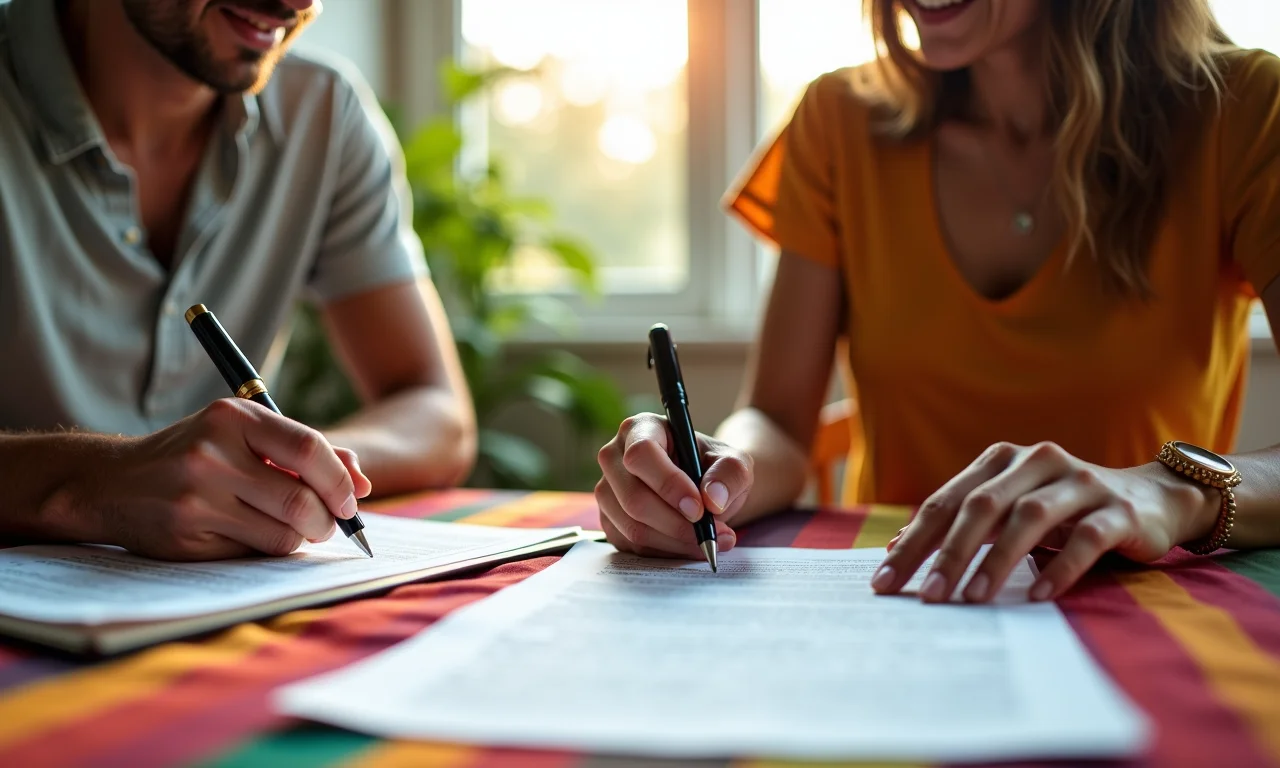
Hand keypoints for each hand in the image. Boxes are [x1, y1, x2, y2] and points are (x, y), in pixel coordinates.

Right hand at [59, 399, 372, 559]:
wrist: (113, 482)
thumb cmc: (196, 453)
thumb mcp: (244, 434)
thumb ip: (304, 451)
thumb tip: (363, 484)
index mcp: (233, 418)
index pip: (308, 449)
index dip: (340, 481)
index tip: (352, 500)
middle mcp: (213, 455)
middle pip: (300, 500)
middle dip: (327, 521)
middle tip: (330, 525)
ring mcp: (196, 499)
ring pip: (282, 535)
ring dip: (300, 538)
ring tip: (292, 528)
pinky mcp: (187, 537)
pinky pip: (252, 554)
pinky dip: (266, 550)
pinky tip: (251, 535)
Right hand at [595, 413, 751, 557]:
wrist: (705, 490)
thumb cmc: (714, 469)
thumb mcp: (734, 463)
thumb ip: (730, 474)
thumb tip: (713, 499)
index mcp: (640, 429)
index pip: (641, 454)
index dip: (668, 484)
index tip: (699, 509)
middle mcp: (614, 457)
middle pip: (634, 498)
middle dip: (676, 524)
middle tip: (711, 534)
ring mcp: (607, 491)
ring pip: (633, 528)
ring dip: (675, 542)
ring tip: (710, 541)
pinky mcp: (610, 521)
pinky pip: (632, 546)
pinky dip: (665, 552)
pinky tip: (689, 545)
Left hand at [871, 441, 1217, 602]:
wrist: (1154, 498)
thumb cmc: (1064, 510)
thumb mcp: (1009, 509)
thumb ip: (961, 523)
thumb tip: (898, 548)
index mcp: (1002, 459)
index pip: (946, 501)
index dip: (913, 541)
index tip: (885, 581)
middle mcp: (1038, 461)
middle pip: (981, 506)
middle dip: (949, 553)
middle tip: (927, 596)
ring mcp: (1080, 482)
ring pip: (1029, 517)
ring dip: (997, 560)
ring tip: (973, 598)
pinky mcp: (1118, 510)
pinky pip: (1085, 538)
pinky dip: (1059, 567)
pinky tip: (1038, 594)